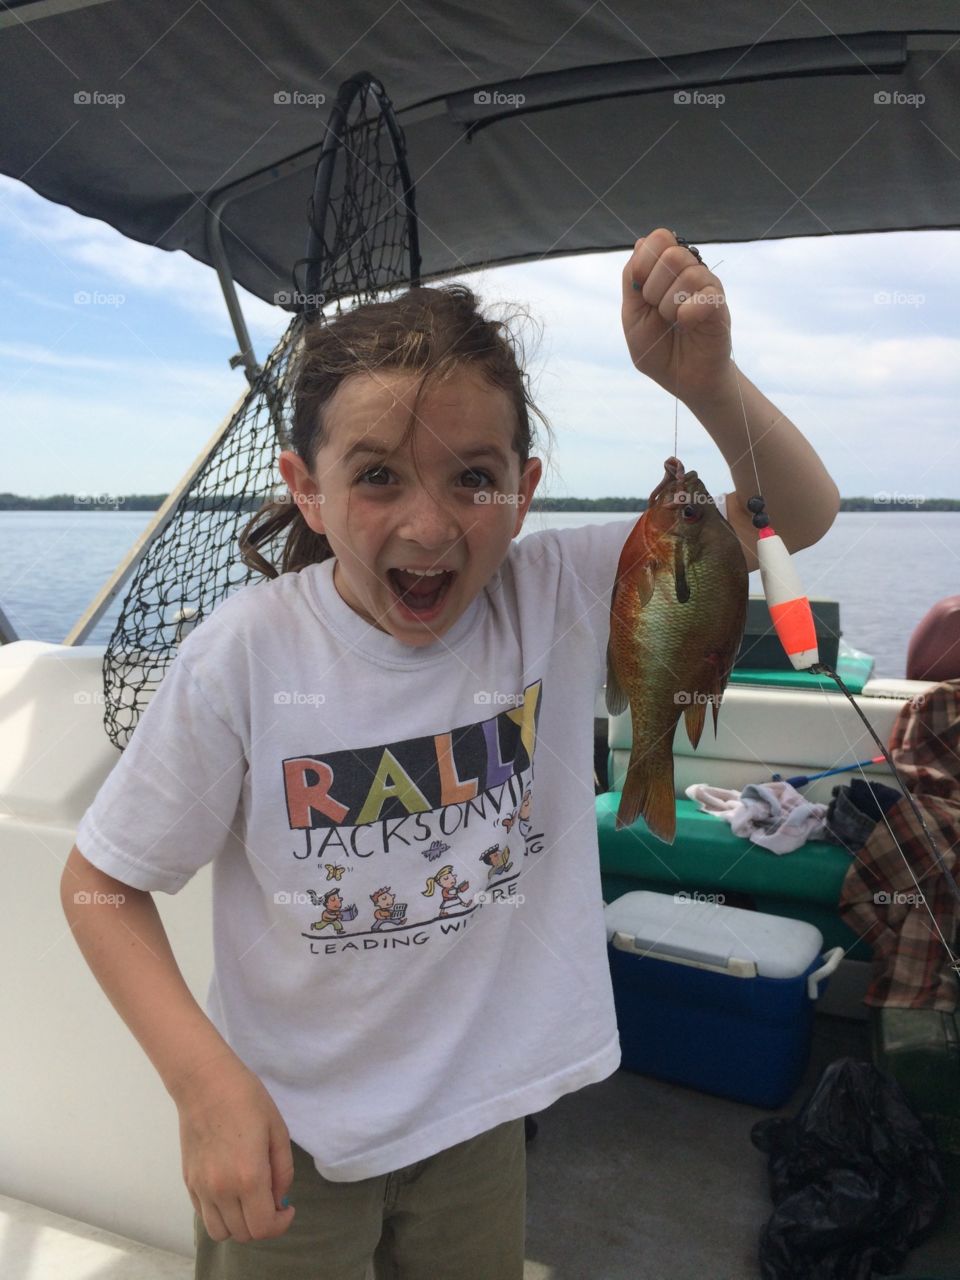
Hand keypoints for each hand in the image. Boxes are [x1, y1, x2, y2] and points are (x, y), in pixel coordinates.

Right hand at [176, 1054, 295, 1242]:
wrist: (205, 1083)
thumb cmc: (247, 1099)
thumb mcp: (277, 1129)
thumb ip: (282, 1170)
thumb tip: (279, 1198)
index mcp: (249, 1177)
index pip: (263, 1228)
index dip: (280, 1224)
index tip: (287, 1207)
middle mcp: (222, 1190)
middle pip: (243, 1234)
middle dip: (263, 1224)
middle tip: (271, 1200)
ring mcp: (201, 1188)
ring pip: (220, 1232)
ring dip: (239, 1224)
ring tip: (250, 1200)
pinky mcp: (188, 1182)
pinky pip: (204, 1215)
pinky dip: (220, 1214)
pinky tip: (231, 1191)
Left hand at [621, 228, 733, 404]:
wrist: (683, 379)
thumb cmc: (658, 349)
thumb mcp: (633, 316)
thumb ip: (632, 281)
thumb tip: (640, 243)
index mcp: (665, 271)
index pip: (659, 238)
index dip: (645, 259)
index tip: (640, 287)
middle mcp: (689, 272)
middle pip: (672, 254)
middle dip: (655, 288)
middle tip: (659, 311)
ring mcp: (707, 287)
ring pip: (688, 273)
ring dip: (670, 305)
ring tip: (674, 322)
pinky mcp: (720, 304)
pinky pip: (705, 295)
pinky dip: (687, 313)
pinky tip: (687, 325)